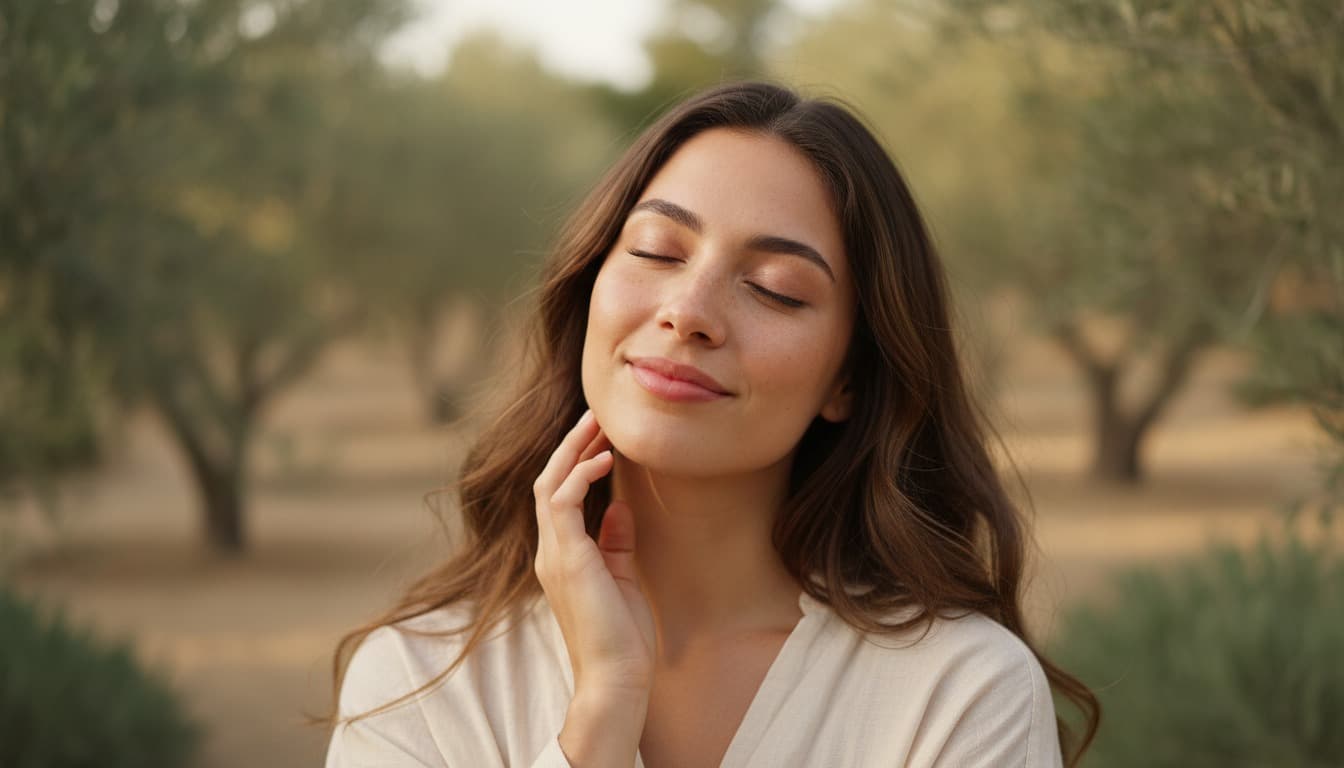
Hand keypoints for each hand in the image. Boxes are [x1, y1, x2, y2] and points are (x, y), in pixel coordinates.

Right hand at [533, 410, 655, 697]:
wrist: (616, 678)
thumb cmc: (623, 638)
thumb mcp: (622, 579)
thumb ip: (616, 543)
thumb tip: (621, 507)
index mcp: (561, 558)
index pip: (559, 497)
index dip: (576, 463)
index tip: (601, 436)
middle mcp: (550, 553)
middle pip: (549, 482)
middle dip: (571, 446)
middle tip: (596, 416)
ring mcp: (554, 555)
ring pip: (550, 485)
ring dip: (573, 451)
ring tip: (598, 424)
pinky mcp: (566, 559)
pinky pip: (563, 503)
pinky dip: (581, 476)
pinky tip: (605, 459)